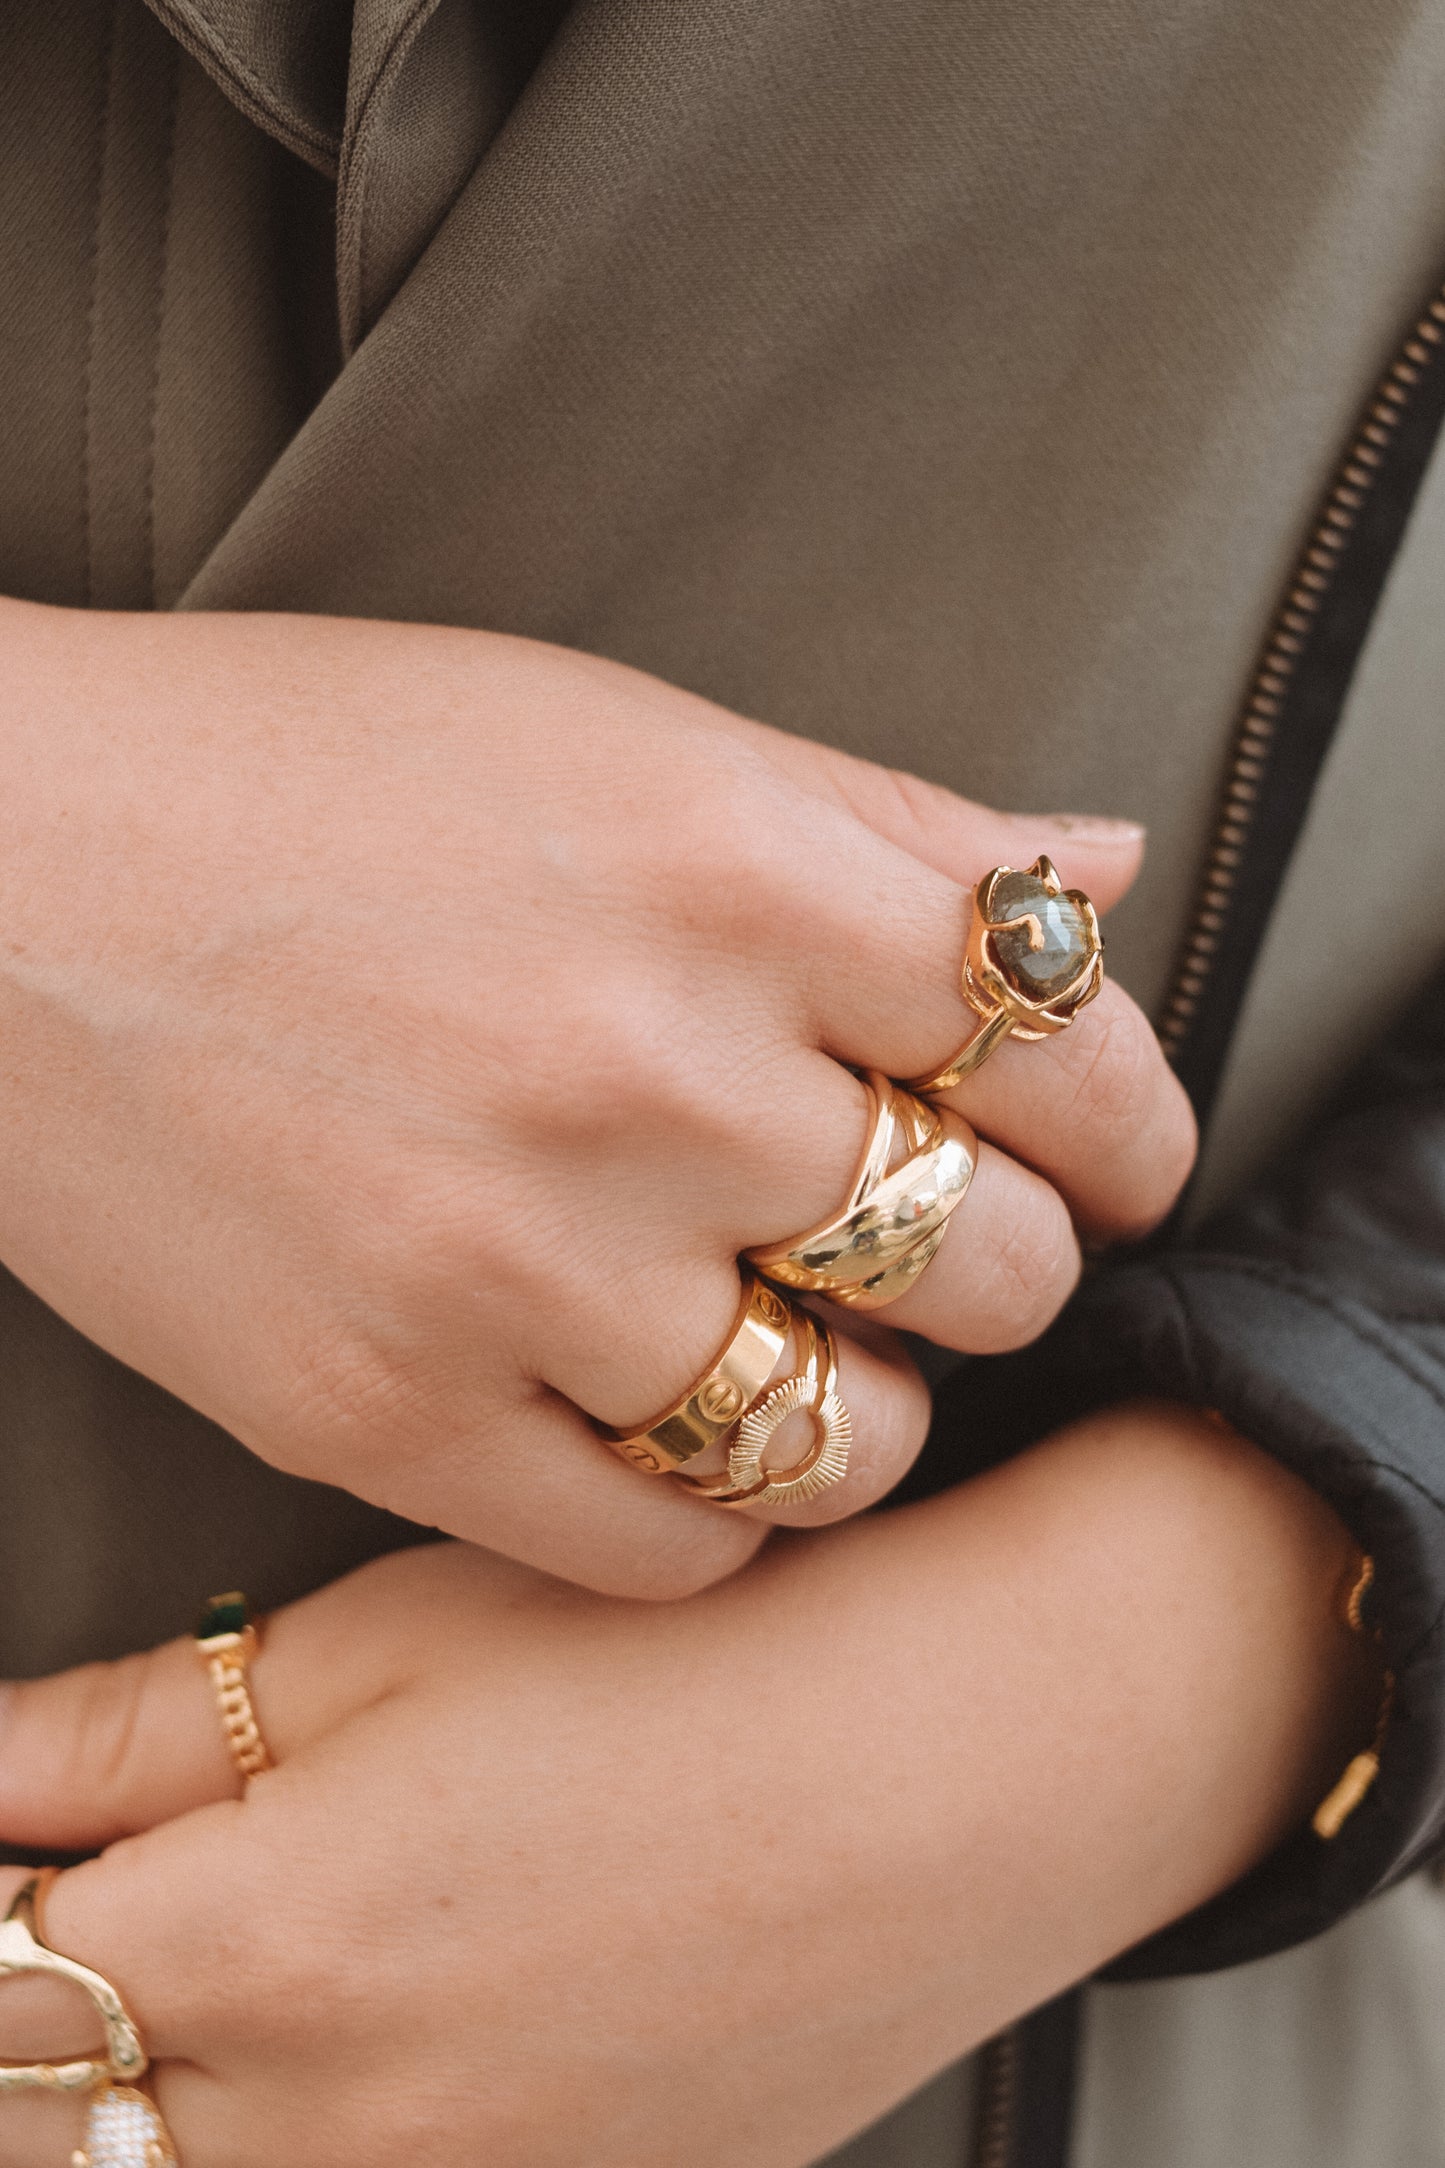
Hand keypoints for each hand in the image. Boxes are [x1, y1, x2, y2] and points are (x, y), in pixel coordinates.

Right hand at [0, 600, 1192, 1593]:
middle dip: (1005, 1259)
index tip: (1114, 1158)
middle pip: (998, 1262)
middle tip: (937, 1239)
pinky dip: (720, 1502)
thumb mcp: (615, 732)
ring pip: (852, 1435)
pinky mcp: (381, 1409)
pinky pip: (670, 1540)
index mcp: (729, 869)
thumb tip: (1100, 868)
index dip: (1130, 1124)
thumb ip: (881, 815)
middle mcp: (643, 1070)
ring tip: (809, 1341)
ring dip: (874, 1404)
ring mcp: (509, 1261)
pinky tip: (678, 1416)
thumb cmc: (303, 775)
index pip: (1067, 1049)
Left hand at [0, 1407, 1371, 2167]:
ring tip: (273, 1938)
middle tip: (141, 1878)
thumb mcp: (398, 1634)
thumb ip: (139, 1728)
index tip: (31, 1848)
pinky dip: (314, 2128)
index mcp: (270, 1951)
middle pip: (64, 2116)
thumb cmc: (704, 1669)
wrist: (966, 1771)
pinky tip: (391, 2013)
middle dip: (54, 2002)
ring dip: (163, 2080)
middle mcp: (341, 2133)